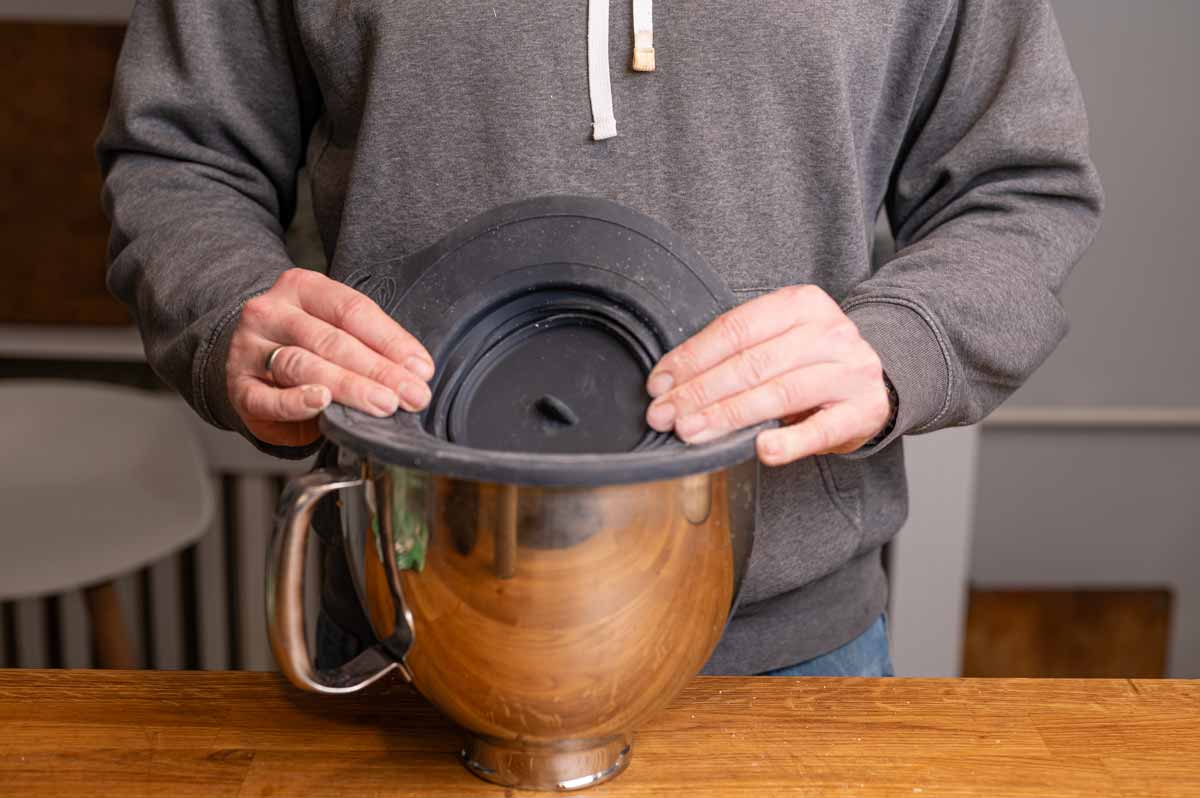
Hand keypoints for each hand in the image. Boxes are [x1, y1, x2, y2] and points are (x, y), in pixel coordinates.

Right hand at [225, 268, 434, 446]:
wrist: (246, 362)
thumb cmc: (304, 346)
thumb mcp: (335, 330)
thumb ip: (368, 344)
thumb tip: (416, 372)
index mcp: (302, 288)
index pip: (352, 310)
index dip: (391, 340)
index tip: (421, 369)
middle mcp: (271, 311)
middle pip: (332, 339)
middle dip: (379, 370)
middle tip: (411, 394)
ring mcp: (249, 348)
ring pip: (304, 364)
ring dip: (349, 386)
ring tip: (382, 403)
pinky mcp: (237, 386)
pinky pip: (266, 397)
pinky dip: (295, 402)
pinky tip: (321, 402)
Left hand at [644, 285, 890, 465]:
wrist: (876, 381)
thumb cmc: (811, 363)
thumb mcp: (778, 341)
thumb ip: (735, 353)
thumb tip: (671, 383)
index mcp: (801, 304)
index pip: (735, 329)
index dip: (692, 358)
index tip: (659, 384)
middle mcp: (829, 331)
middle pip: (752, 362)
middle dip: (700, 391)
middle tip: (666, 415)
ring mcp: (850, 371)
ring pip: (779, 392)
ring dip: (729, 415)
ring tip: (693, 432)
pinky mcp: (864, 410)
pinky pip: (821, 429)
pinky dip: (789, 441)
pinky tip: (761, 450)